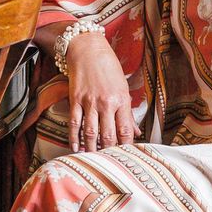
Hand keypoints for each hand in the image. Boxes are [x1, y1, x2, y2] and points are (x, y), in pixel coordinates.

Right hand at [65, 31, 134, 152]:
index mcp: (121, 100)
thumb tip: (136, 131)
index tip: (126, 156)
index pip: (125, 130)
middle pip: (109, 135)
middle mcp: (106, 103)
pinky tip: (76, 148)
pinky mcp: (75, 100)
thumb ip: (128, 112)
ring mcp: (89, 102)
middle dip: (109, 151)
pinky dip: (75, 138)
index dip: (126, 146)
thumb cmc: (109, 68)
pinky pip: (75, 123)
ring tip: (93, 158)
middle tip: (109, 162)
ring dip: (92, 148)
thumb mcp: (123, 88)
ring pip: (91, 132)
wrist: (88, 49)